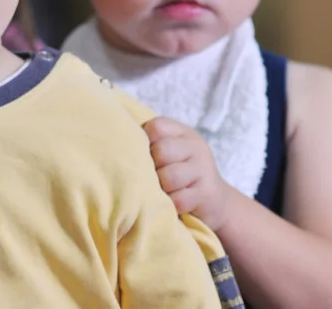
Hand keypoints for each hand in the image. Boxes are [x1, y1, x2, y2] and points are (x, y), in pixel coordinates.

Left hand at [144, 116, 233, 230]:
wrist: (215, 203)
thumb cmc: (180, 175)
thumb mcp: (170, 152)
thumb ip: (151, 142)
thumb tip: (116, 139)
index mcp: (183, 133)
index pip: (156, 127)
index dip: (144, 142)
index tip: (146, 155)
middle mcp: (196, 146)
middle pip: (161, 151)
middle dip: (153, 168)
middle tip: (155, 177)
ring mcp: (203, 169)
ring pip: (169, 177)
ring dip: (162, 188)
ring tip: (164, 190)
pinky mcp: (207, 194)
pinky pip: (178, 199)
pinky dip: (171, 205)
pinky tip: (173, 203)